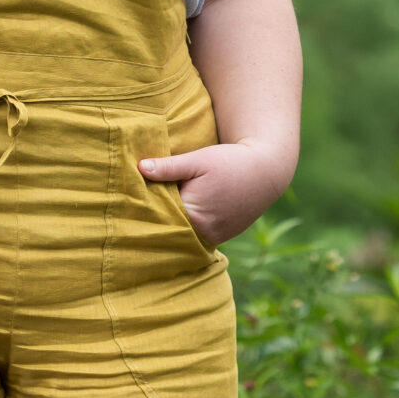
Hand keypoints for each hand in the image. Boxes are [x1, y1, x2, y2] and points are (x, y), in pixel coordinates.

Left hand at [137, 140, 291, 247]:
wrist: (266, 171)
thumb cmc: (231, 162)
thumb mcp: (199, 160)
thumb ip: (169, 167)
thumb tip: (140, 168)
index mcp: (195, 215)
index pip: (160, 217)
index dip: (147, 208)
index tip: (132, 202)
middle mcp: (205, 232)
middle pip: (172, 229)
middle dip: (158, 218)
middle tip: (137, 210)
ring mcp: (216, 237)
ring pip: (185, 234)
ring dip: (174, 224)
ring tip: (156, 214)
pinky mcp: (223, 236)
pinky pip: (198, 235)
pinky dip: (189, 227)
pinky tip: (179, 217)